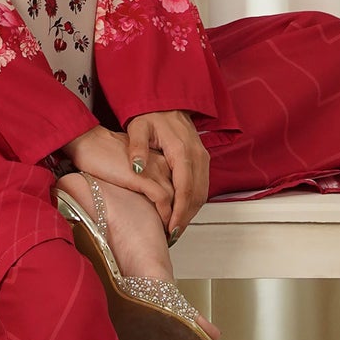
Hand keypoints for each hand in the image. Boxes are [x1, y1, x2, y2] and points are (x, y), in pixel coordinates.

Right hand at [59, 123, 173, 225]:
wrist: (90, 143)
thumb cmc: (107, 156)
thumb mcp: (134, 168)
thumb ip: (146, 180)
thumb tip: (149, 201)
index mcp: (162, 160)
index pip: (182, 185)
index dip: (183, 205)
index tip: (179, 221)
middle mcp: (163, 164)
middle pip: (184, 193)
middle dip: (183, 215)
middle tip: (179, 232)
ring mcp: (154, 170)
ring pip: (178, 198)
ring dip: (177, 218)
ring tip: (173, 234)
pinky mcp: (143, 177)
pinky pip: (163, 199)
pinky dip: (166, 215)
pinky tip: (163, 226)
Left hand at [122, 111, 209, 241]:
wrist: (166, 103)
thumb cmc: (150, 116)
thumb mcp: (138, 128)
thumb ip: (136, 147)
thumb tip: (137, 168)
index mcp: (181, 150)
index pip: (184, 188)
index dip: (179, 211)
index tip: (170, 228)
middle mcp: (197, 155)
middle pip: (196, 195)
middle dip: (185, 218)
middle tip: (172, 236)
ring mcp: (202, 157)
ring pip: (202, 193)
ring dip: (190, 213)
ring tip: (175, 229)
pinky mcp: (202, 160)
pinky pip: (202, 186)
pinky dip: (194, 202)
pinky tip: (181, 212)